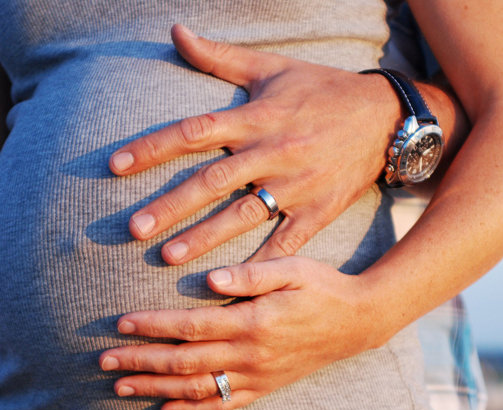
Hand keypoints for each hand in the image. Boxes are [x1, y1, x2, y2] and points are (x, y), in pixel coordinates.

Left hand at [98, 257, 375, 409]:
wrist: (357, 322)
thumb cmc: (322, 287)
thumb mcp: (293, 268)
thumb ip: (252, 274)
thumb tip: (210, 280)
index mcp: (253, 321)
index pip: (191, 326)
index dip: (153, 325)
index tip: (120, 324)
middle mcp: (250, 355)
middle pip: (184, 362)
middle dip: (141, 361)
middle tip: (103, 361)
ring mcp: (256, 376)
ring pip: (196, 388)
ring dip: (155, 387)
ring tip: (120, 387)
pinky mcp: (263, 388)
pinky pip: (222, 405)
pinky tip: (164, 409)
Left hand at [110, 24, 401, 263]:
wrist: (387, 117)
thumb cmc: (323, 89)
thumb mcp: (273, 68)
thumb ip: (220, 57)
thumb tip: (176, 31)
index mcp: (257, 117)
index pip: (195, 131)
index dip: (153, 146)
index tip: (115, 166)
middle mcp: (273, 152)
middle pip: (213, 181)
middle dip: (171, 205)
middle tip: (132, 229)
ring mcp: (297, 186)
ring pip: (243, 216)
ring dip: (204, 238)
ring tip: (168, 258)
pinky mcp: (318, 212)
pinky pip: (284, 243)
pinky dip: (258, 265)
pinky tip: (230, 285)